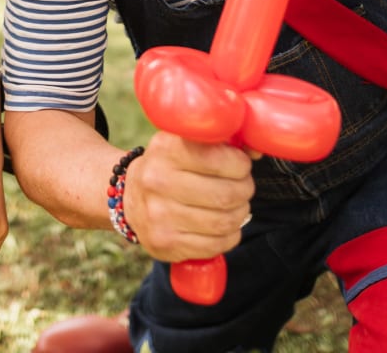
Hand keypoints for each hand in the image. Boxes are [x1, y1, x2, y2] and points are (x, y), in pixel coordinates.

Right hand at [119, 131, 255, 263]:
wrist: (129, 197)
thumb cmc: (169, 166)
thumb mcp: (184, 143)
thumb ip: (220, 141)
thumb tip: (256, 149)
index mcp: (165, 148)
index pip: (218, 158)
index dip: (240, 164)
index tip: (241, 165)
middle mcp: (157, 180)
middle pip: (225, 194)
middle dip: (244, 190)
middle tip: (243, 186)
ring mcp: (159, 215)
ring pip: (223, 221)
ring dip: (240, 213)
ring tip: (236, 205)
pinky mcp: (165, 243)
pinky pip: (216, 245)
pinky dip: (230, 235)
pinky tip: (225, 226)